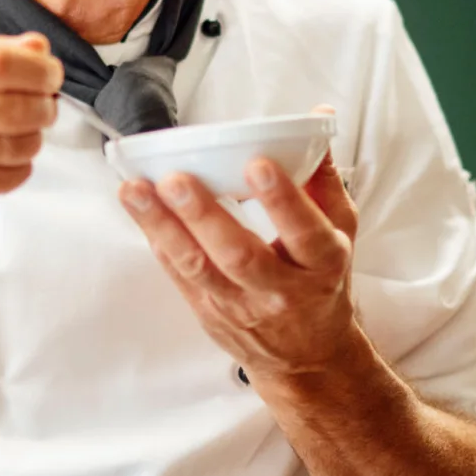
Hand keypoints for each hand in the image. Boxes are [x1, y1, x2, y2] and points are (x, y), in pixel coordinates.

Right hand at [0, 33, 62, 239]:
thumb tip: (37, 46)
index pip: (0, 60)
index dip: (38, 68)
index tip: (48, 74)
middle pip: (19, 104)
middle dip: (44, 107)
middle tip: (41, 107)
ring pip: (25, 142)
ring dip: (32, 139)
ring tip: (13, 137)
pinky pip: (17, 173)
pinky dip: (17, 168)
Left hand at [119, 146, 360, 379]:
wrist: (308, 356)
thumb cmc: (322, 282)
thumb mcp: (340, 231)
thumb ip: (324, 176)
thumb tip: (318, 118)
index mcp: (321, 264)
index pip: (304, 232)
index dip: (283, 200)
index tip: (258, 165)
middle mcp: (280, 289)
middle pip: (240, 254)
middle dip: (204, 215)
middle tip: (177, 179)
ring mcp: (240, 305)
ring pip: (198, 267)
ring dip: (163, 227)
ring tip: (136, 191)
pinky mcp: (208, 312)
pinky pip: (178, 275)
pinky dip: (157, 241)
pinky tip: (139, 212)